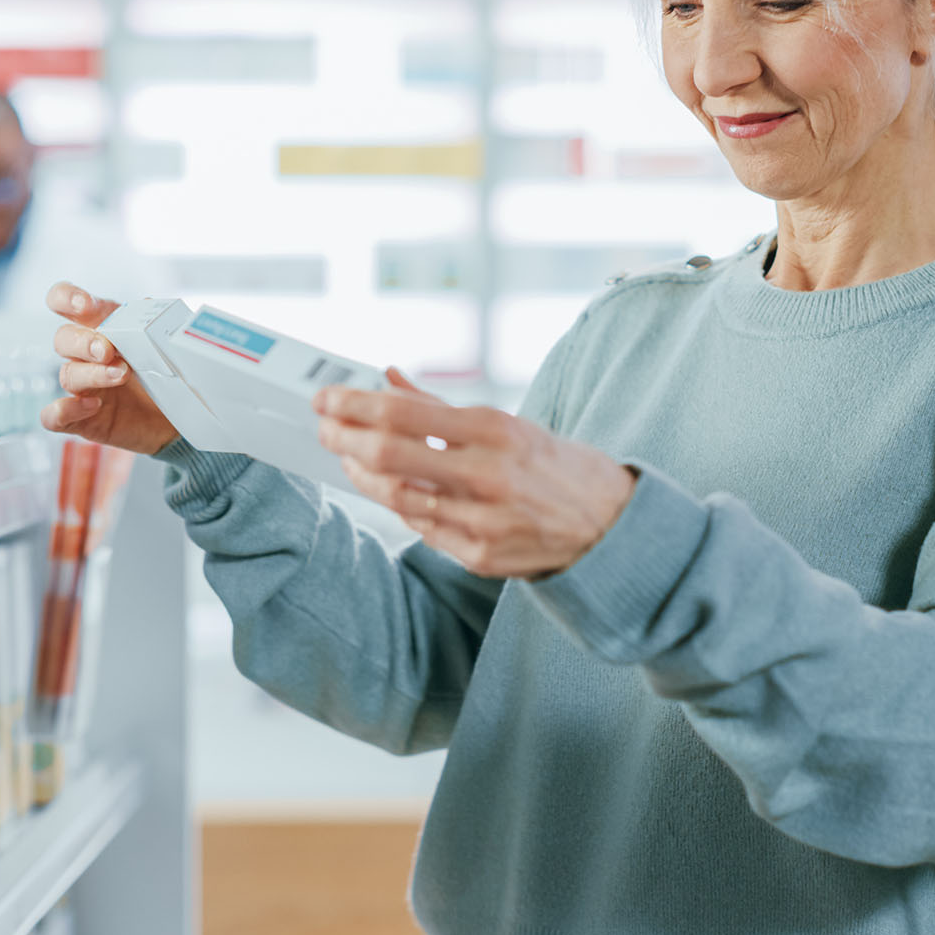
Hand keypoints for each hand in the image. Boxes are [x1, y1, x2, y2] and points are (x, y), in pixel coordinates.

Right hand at [38, 281, 181, 455]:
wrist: (174, 419)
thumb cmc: (164, 377)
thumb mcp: (163, 347)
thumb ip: (153, 325)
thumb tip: (148, 304)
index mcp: (100, 328)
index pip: (66, 302)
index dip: (66, 298)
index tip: (84, 305)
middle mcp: (85, 356)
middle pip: (63, 338)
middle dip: (84, 342)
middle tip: (108, 350)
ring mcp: (81, 388)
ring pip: (67, 375)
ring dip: (92, 374)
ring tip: (122, 375)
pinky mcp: (79, 419)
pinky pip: (53, 416)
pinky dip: (64, 410)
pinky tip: (93, 406)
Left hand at [314, 369, 636, 578]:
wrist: (610, 526)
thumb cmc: (554, 467)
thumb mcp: (506, 423)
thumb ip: (439, 405)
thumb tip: (388, 378)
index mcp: (494, 430)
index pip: (402, 413)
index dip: (353, 405)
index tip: (327, 399)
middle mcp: (486, 475)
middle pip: (388, 454)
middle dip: (343, 438)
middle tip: (325, 427)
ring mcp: (481, 520)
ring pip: (396, 496)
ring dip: (361, 475)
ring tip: (347, 458)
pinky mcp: (479, 556)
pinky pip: (421, 528)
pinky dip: (398, 504)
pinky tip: (386, 488)